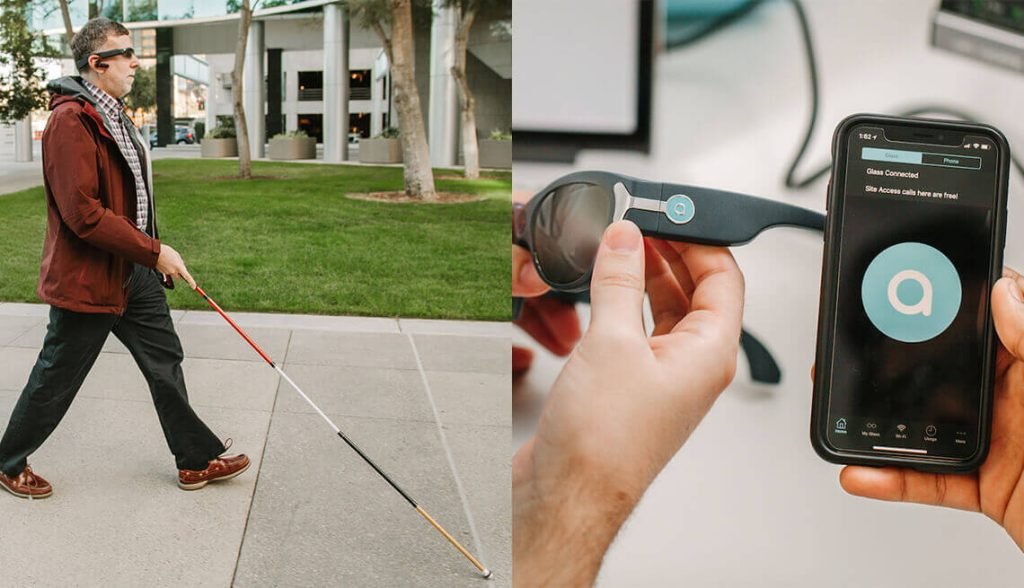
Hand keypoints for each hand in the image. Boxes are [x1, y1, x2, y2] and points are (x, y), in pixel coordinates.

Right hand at [155, 244, 196, 289]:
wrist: (155, 252)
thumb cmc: (167, 252)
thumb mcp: (177, 255)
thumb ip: (180, 262)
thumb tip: (182, 267)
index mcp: (179, 267)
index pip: (187, 276)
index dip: (191, 282)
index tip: (194, 287)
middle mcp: (173, 272)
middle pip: (179, 276)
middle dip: (179, 273)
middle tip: (177, 265)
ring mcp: (167, 272)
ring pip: (173, 273)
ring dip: (173, 269)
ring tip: (170, 261)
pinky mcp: (162, 272)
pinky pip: (167, 271)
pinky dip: (168, 268)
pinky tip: (165, 261)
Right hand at [513, 221, 744, 584]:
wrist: (568, 494)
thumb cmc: (603, 443)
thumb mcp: (612, 342)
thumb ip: (618, 281)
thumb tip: (624, 239)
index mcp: (709, 353)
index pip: (723, 278)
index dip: (701, 240)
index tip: (672, 215)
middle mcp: (692, 366)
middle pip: (695, 292)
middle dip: (669, 253)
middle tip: (640, 224)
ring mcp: (661, 378)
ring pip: (663, 311)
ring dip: (643, 276)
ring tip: (618, 246)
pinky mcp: (630, 387)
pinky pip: (636, 332)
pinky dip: (622, 303)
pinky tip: (600, 288)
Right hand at [836, 267, 1023, 550]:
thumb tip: (1006, 293)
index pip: (990, 322)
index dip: (950, 301)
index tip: (910, 286)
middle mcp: (1014, 403)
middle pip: (943, 372)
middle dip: (896, 364)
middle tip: (862, 355)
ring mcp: (998, 444)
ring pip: (927, 425)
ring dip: (882, 425)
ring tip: (848, 413)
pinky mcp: (988, 487)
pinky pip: (930, 480)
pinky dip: (893, 479)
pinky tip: (865, 471)